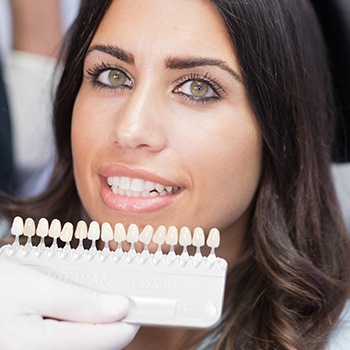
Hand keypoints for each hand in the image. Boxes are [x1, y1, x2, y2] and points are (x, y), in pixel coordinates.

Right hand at [0, 256, 138, 349]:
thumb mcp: (35, 287)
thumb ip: (80, 302)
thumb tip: (120, 307)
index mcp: (37, 348)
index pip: (106, 339)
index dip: (128, 320)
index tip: (141, 305)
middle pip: (94, 347)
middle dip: (107, 322)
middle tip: (111, 297)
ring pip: (79, 347)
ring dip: (89, 326)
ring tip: (84, 302)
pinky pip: (64, 345)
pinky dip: (74, 330)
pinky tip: (67, 314)